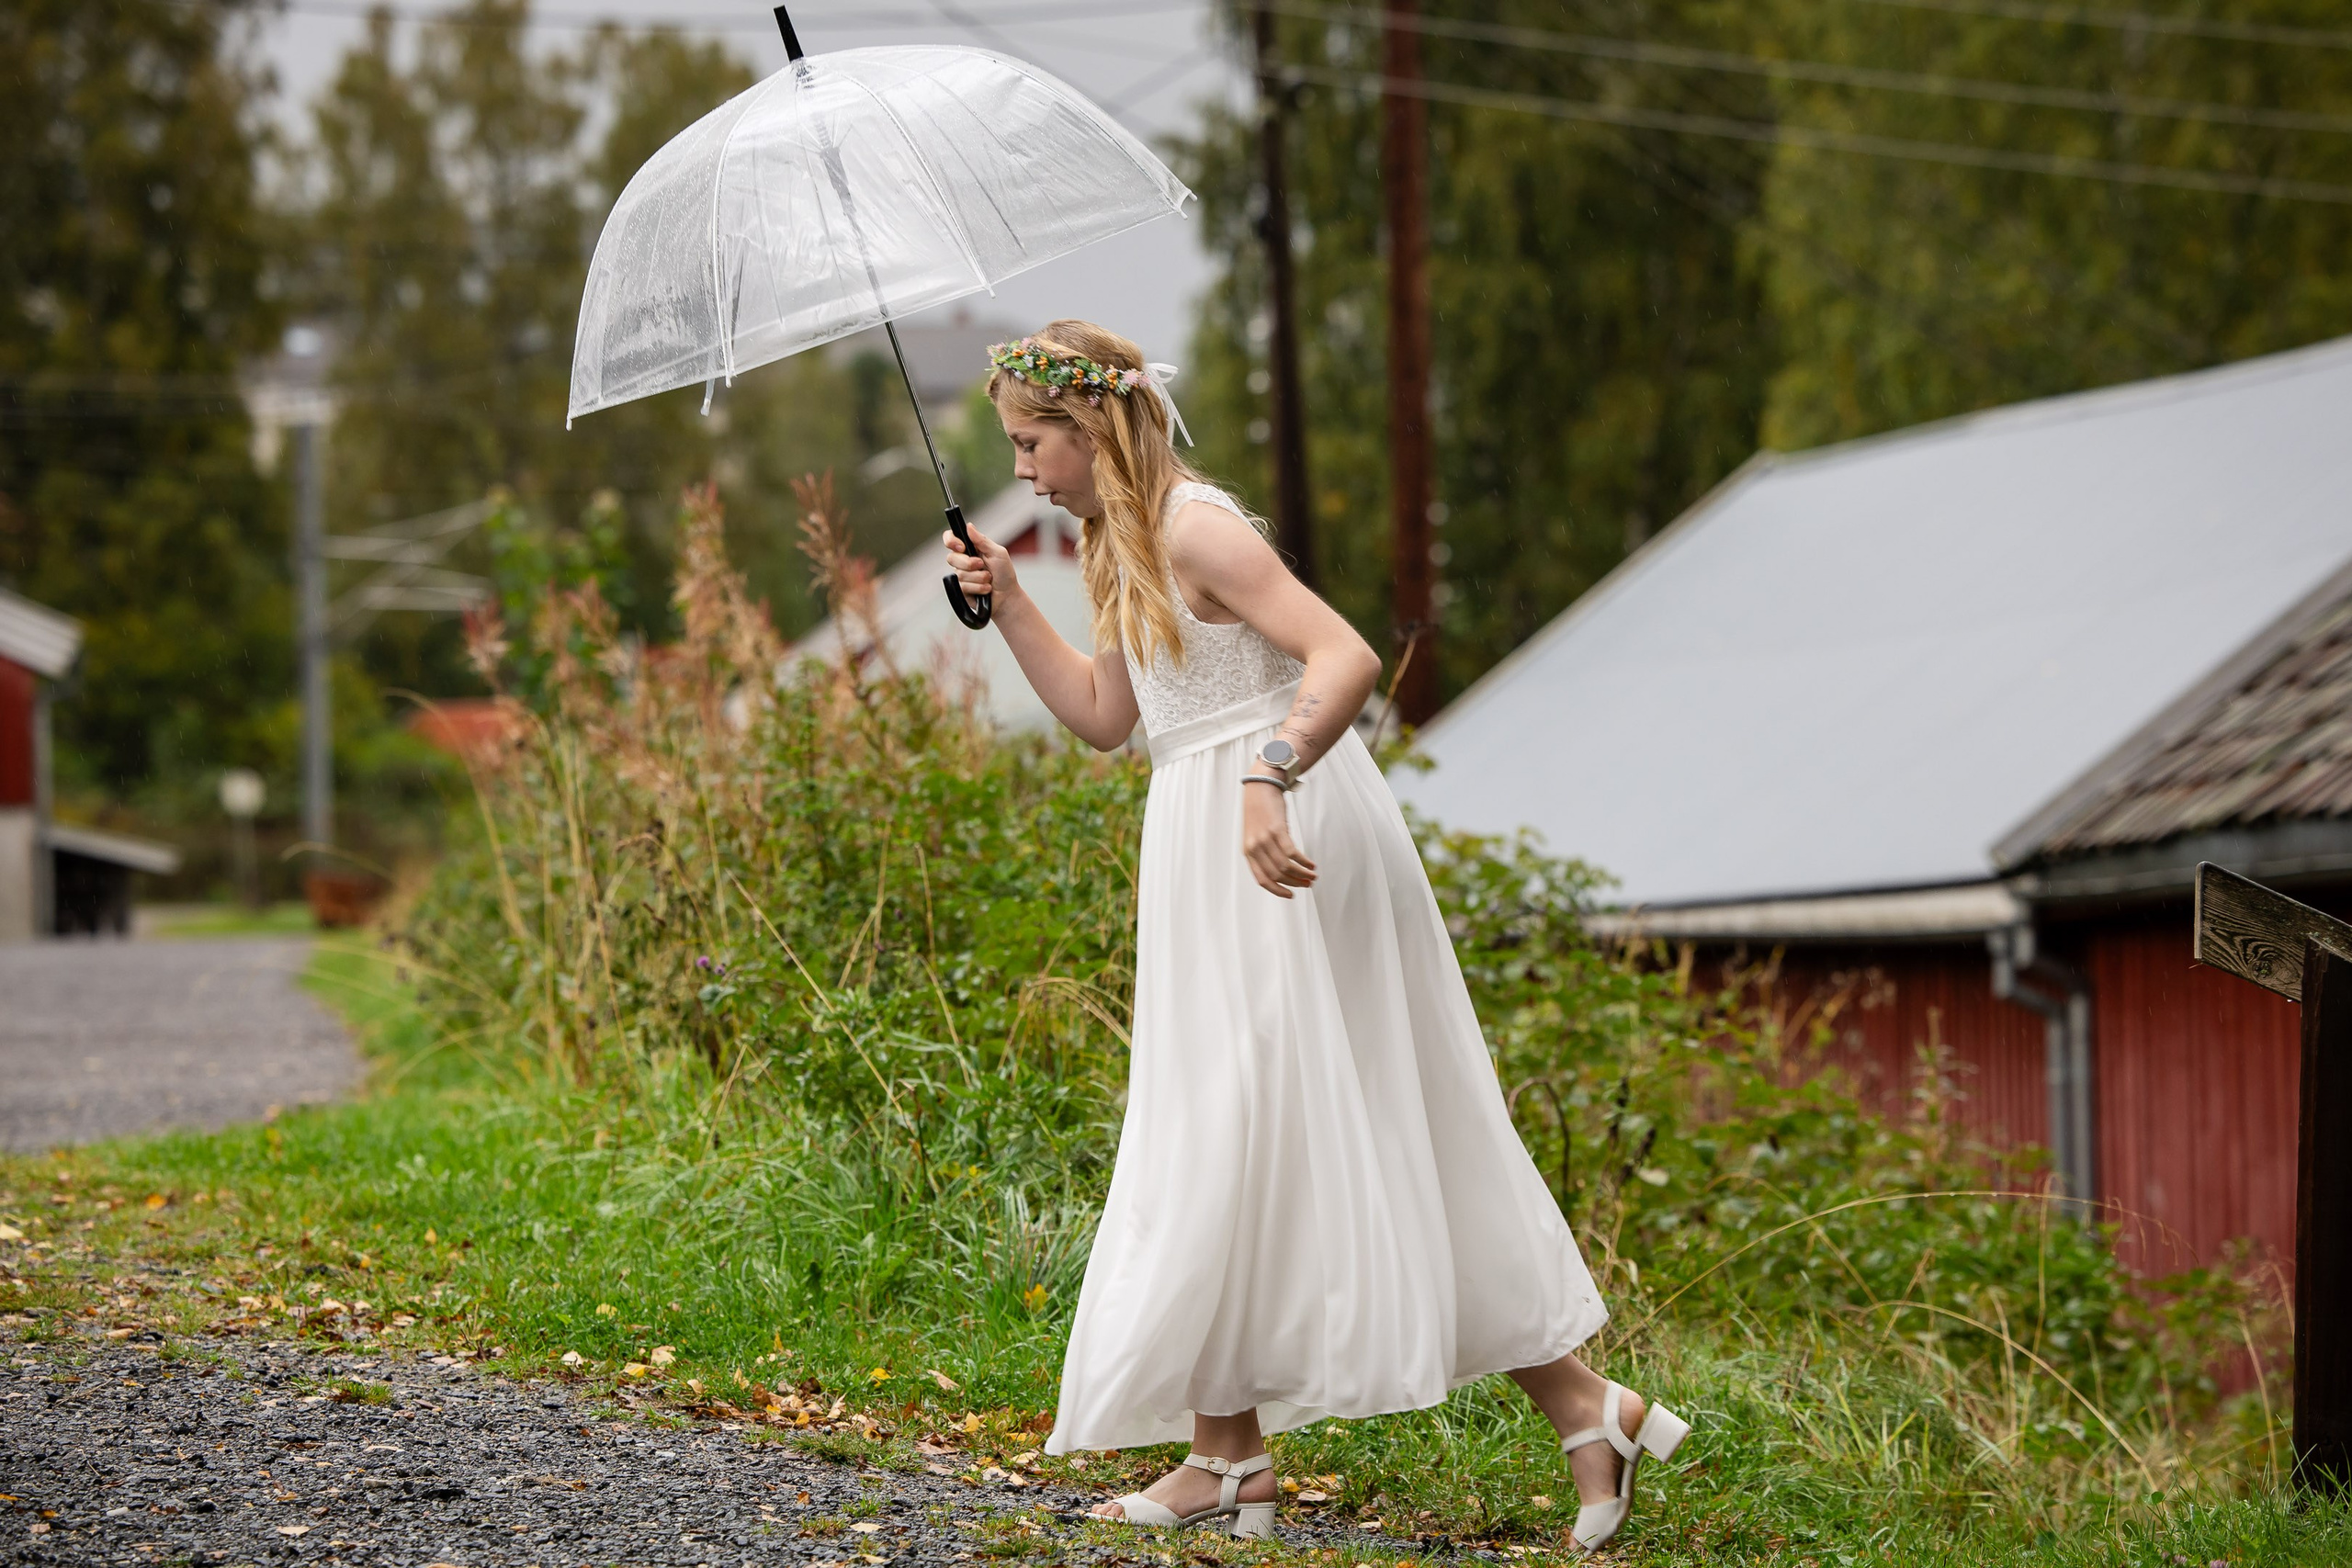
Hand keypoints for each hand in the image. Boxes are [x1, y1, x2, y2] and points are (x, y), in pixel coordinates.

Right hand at [944, 525, 1018, 606]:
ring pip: (960, 574)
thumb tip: (969, 526)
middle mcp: (963, 561)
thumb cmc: (1004, 573)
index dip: (951, 541)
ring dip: (979, 577)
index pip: (951, 539)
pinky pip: (963, 587)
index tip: (962, 547)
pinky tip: (986, 589)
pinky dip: (978, 587)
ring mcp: (961, 576)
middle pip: (951, 557)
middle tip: (982, 565)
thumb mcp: (998, 553)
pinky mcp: (961, 591)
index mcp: (970, 548)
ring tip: (989, 579)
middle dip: (969, 563)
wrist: (1007, 596)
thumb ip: (982, 541)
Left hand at [1241, 776, 1315, 897]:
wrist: (1260, 786)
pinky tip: (1311, 863)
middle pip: (1276, 875)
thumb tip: (1282, 870)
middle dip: (1294, 882)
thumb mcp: (1255, 835)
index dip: (1277, 890)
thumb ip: (1264, 853)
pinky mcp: (1277, 830)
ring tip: (1313, 875)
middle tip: (1308, 883)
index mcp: (1248, 852)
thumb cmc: (1259, 811)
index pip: (1262, 880)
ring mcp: (1265, 839)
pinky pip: (1292, 853)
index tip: (1291, 895)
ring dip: (1302, 873)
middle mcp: (1255, 848)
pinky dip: (1303, 861)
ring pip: (1286, 866)